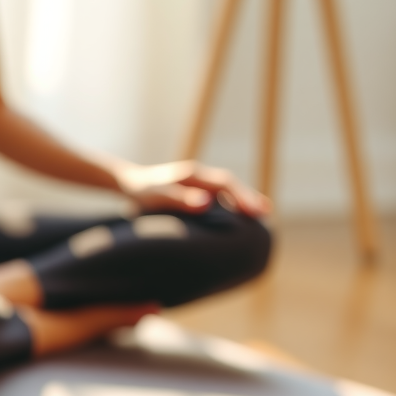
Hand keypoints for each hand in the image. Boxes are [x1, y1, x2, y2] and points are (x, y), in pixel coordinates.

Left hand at [112, 159, 271, 217]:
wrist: (129, 184)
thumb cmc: (142, 192)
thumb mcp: (158, 196)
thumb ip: (180, 199)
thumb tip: (207, 203)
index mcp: (194, 175)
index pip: (225, 185)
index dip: (242, 197)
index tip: (256, 210)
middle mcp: (200, 177)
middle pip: (230, 186)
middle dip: (248, 198)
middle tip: (266, 213)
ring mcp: (198, 184)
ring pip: (226, 191)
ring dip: (241, 202)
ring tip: (259, 217)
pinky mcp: (194, 192)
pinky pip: (218, 198)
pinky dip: (229, 206)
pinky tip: (235, 220)